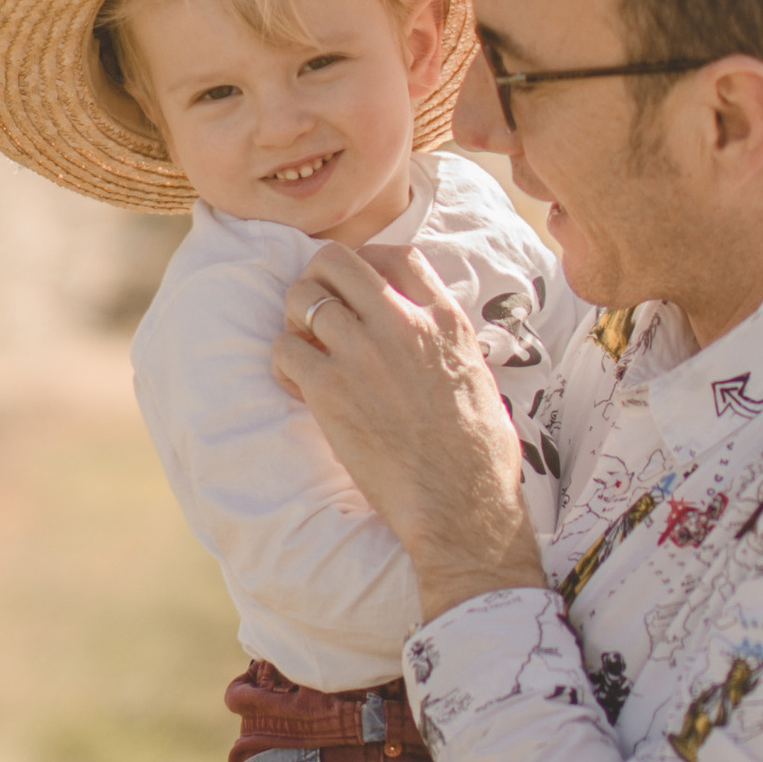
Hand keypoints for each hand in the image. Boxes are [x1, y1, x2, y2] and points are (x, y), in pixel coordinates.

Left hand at [274, 243, 545, 620]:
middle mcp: (402, 324)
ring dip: (296, 322)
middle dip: (319, 281)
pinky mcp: (329, 388)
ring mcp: (363, 352)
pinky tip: (301, 389)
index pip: (397, 255)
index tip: (358, 292)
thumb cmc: (479, 456)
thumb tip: (431, 339)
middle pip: (336, 260)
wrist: (461, 506)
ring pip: (301, 297)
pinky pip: (284, 348)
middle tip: (320, 317)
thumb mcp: (478, 377)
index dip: (367, 265)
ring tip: (307, 353)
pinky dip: (284, 364)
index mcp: (445, 320)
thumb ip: (448, 344)